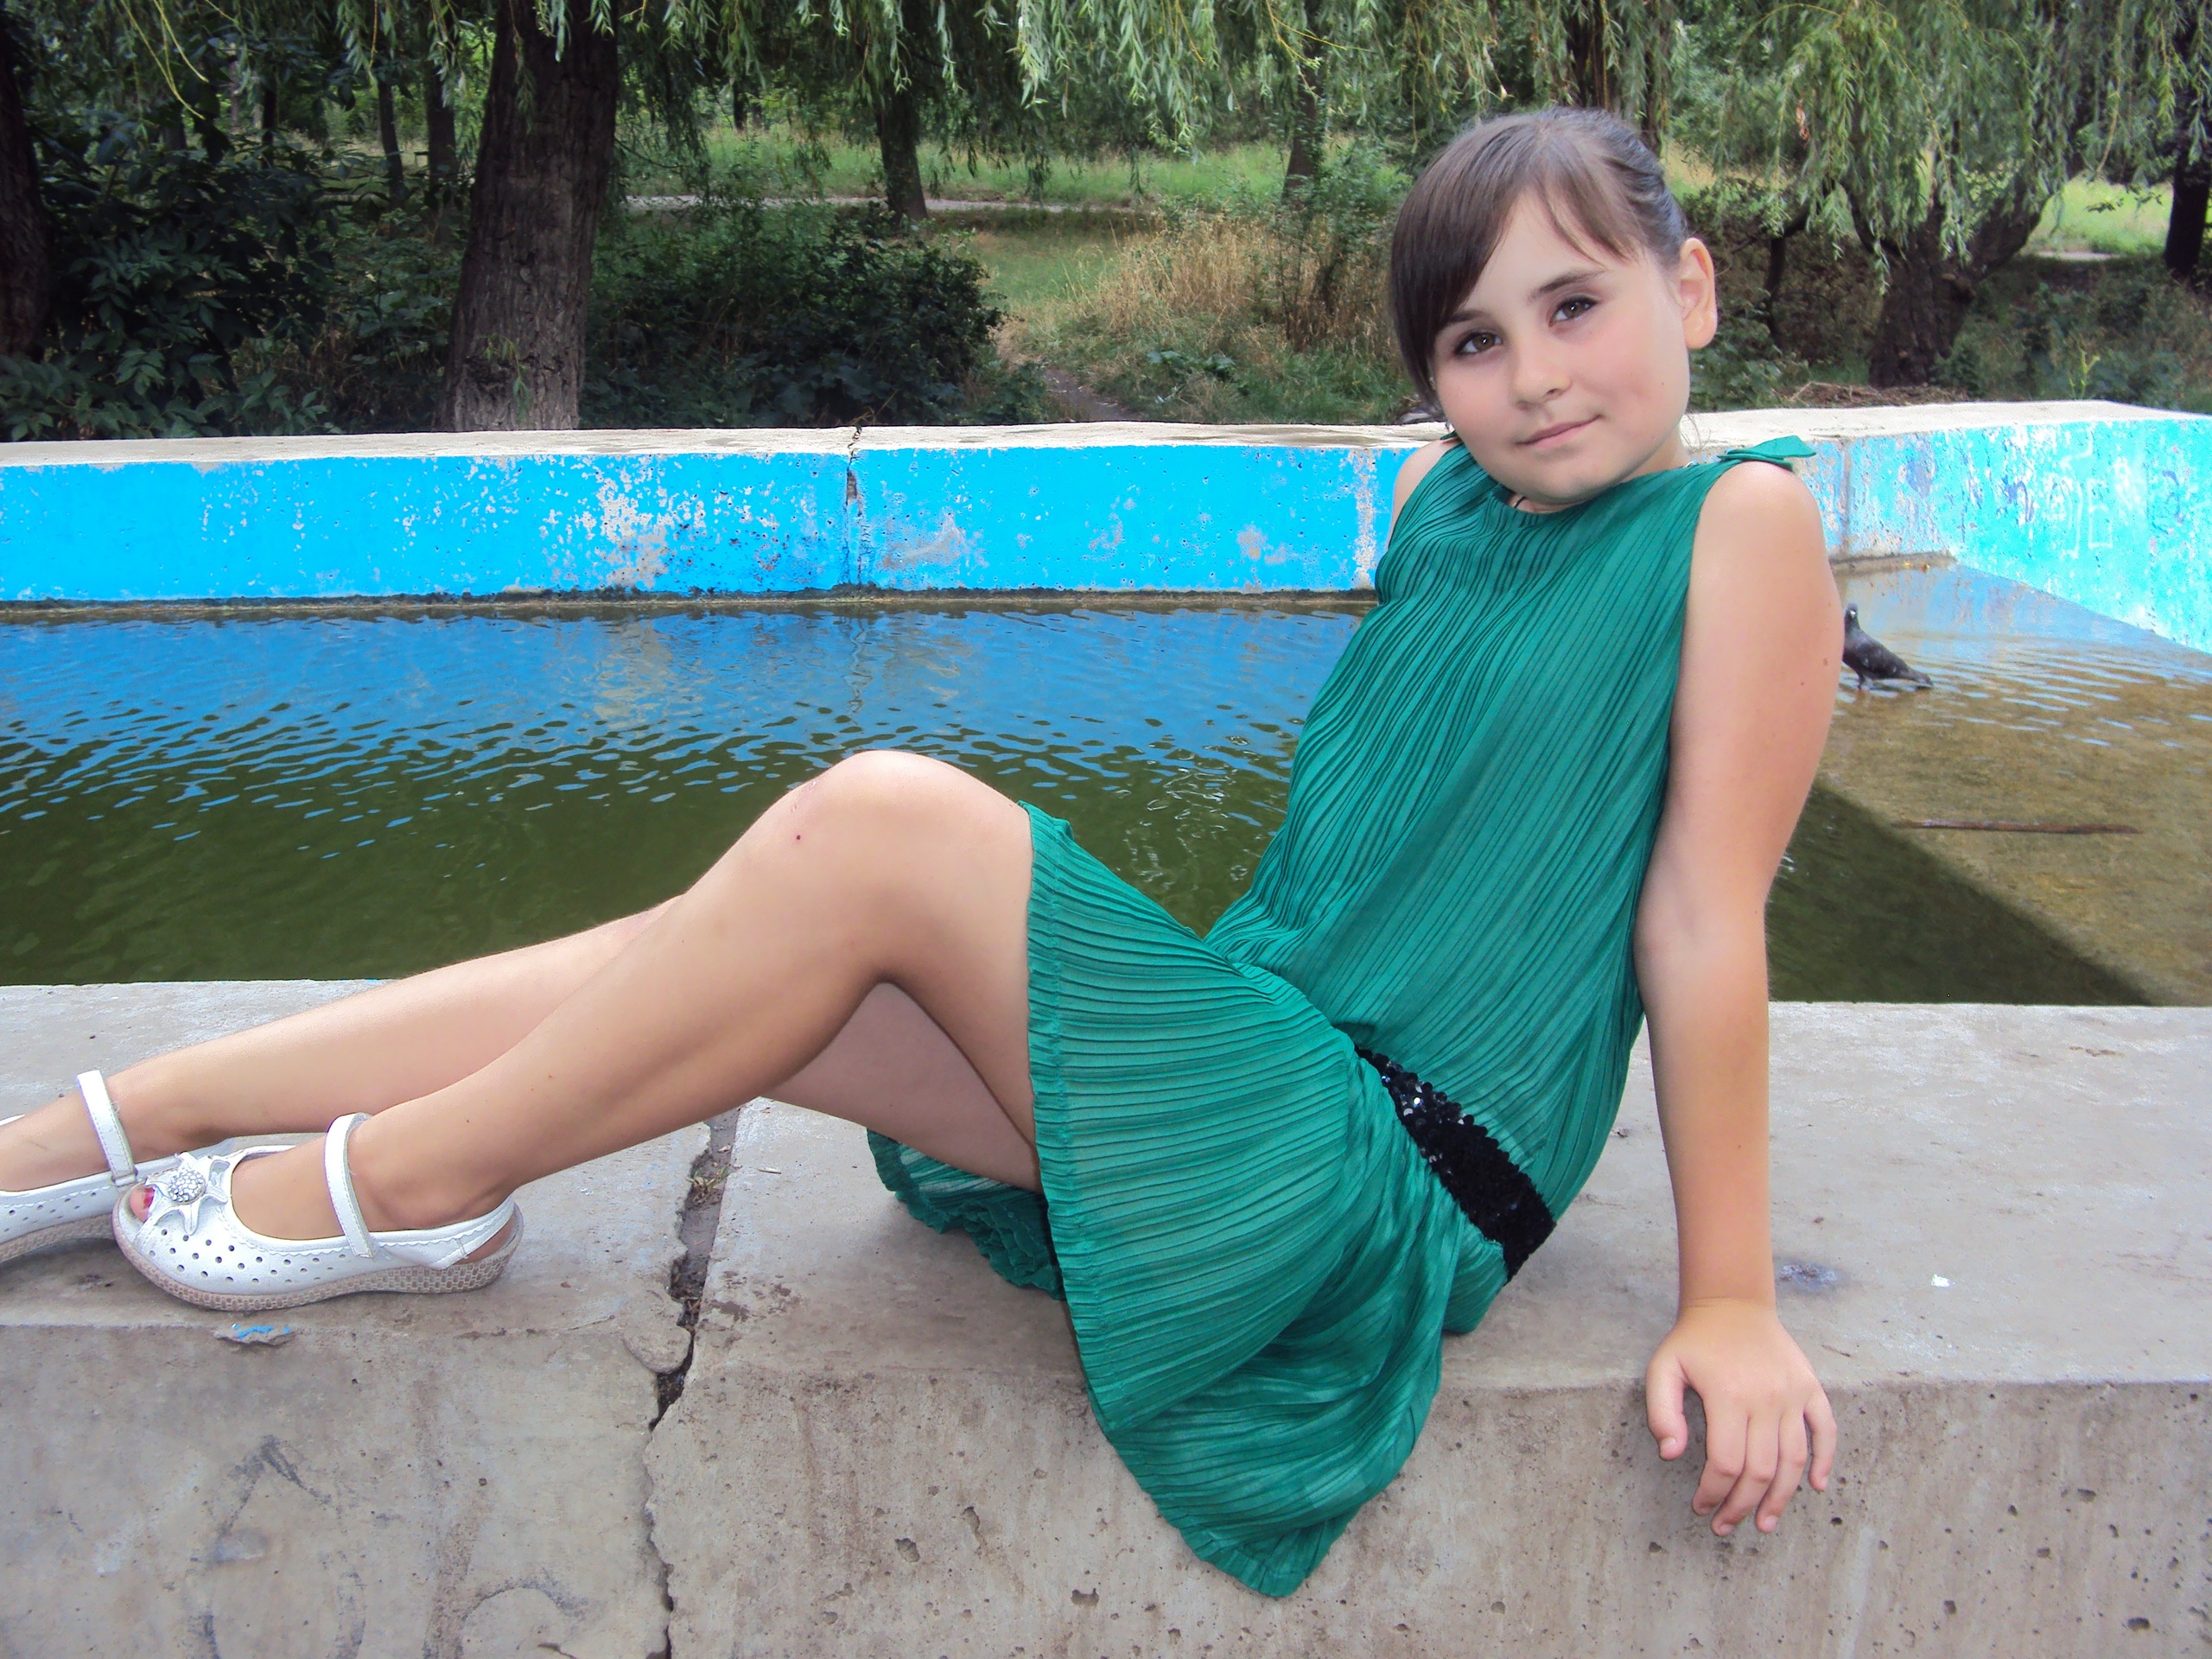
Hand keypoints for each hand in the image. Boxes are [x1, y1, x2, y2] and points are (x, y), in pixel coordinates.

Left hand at [1645, 1297, 1836, 1536]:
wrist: (1733, 1304)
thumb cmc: (1694, 1341)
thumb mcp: (1663, 1368)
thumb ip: (1661, 1412)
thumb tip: (1671, 1455)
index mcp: (1728, 1396)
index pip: (1726, 1463)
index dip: (1713, 1493)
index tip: (1702, 1508)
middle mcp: (1766, 1399)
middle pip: (1760, 1470)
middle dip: (1742, 1506)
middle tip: (1726, 1525)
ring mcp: (1793, 1395)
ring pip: (1793, 1460)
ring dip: (1781, 1498)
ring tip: (1765, 1523)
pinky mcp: (1811, 1389)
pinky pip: (1826, 1432)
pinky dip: (1825, 1462)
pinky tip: (1815, 1487)